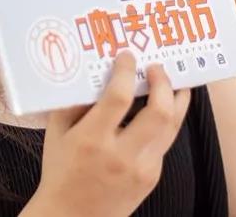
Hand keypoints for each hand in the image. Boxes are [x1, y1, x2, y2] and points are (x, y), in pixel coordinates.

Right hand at [24, 51, 190, 216]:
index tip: (127, 57)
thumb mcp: (57, 133)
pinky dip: (166, 123)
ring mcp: (141, 169)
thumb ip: (72, 103)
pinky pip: (164, 144)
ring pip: (172, 128)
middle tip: (157, 68)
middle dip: (164, 83)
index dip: (126, 71)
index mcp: (93, 139)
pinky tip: (164, 111)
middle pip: (159, 112)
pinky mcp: (152, 178)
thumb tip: (90, 72)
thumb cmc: (60, 172)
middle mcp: (121, 155)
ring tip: (176, 84)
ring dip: (178, 101)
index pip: (119, 97)